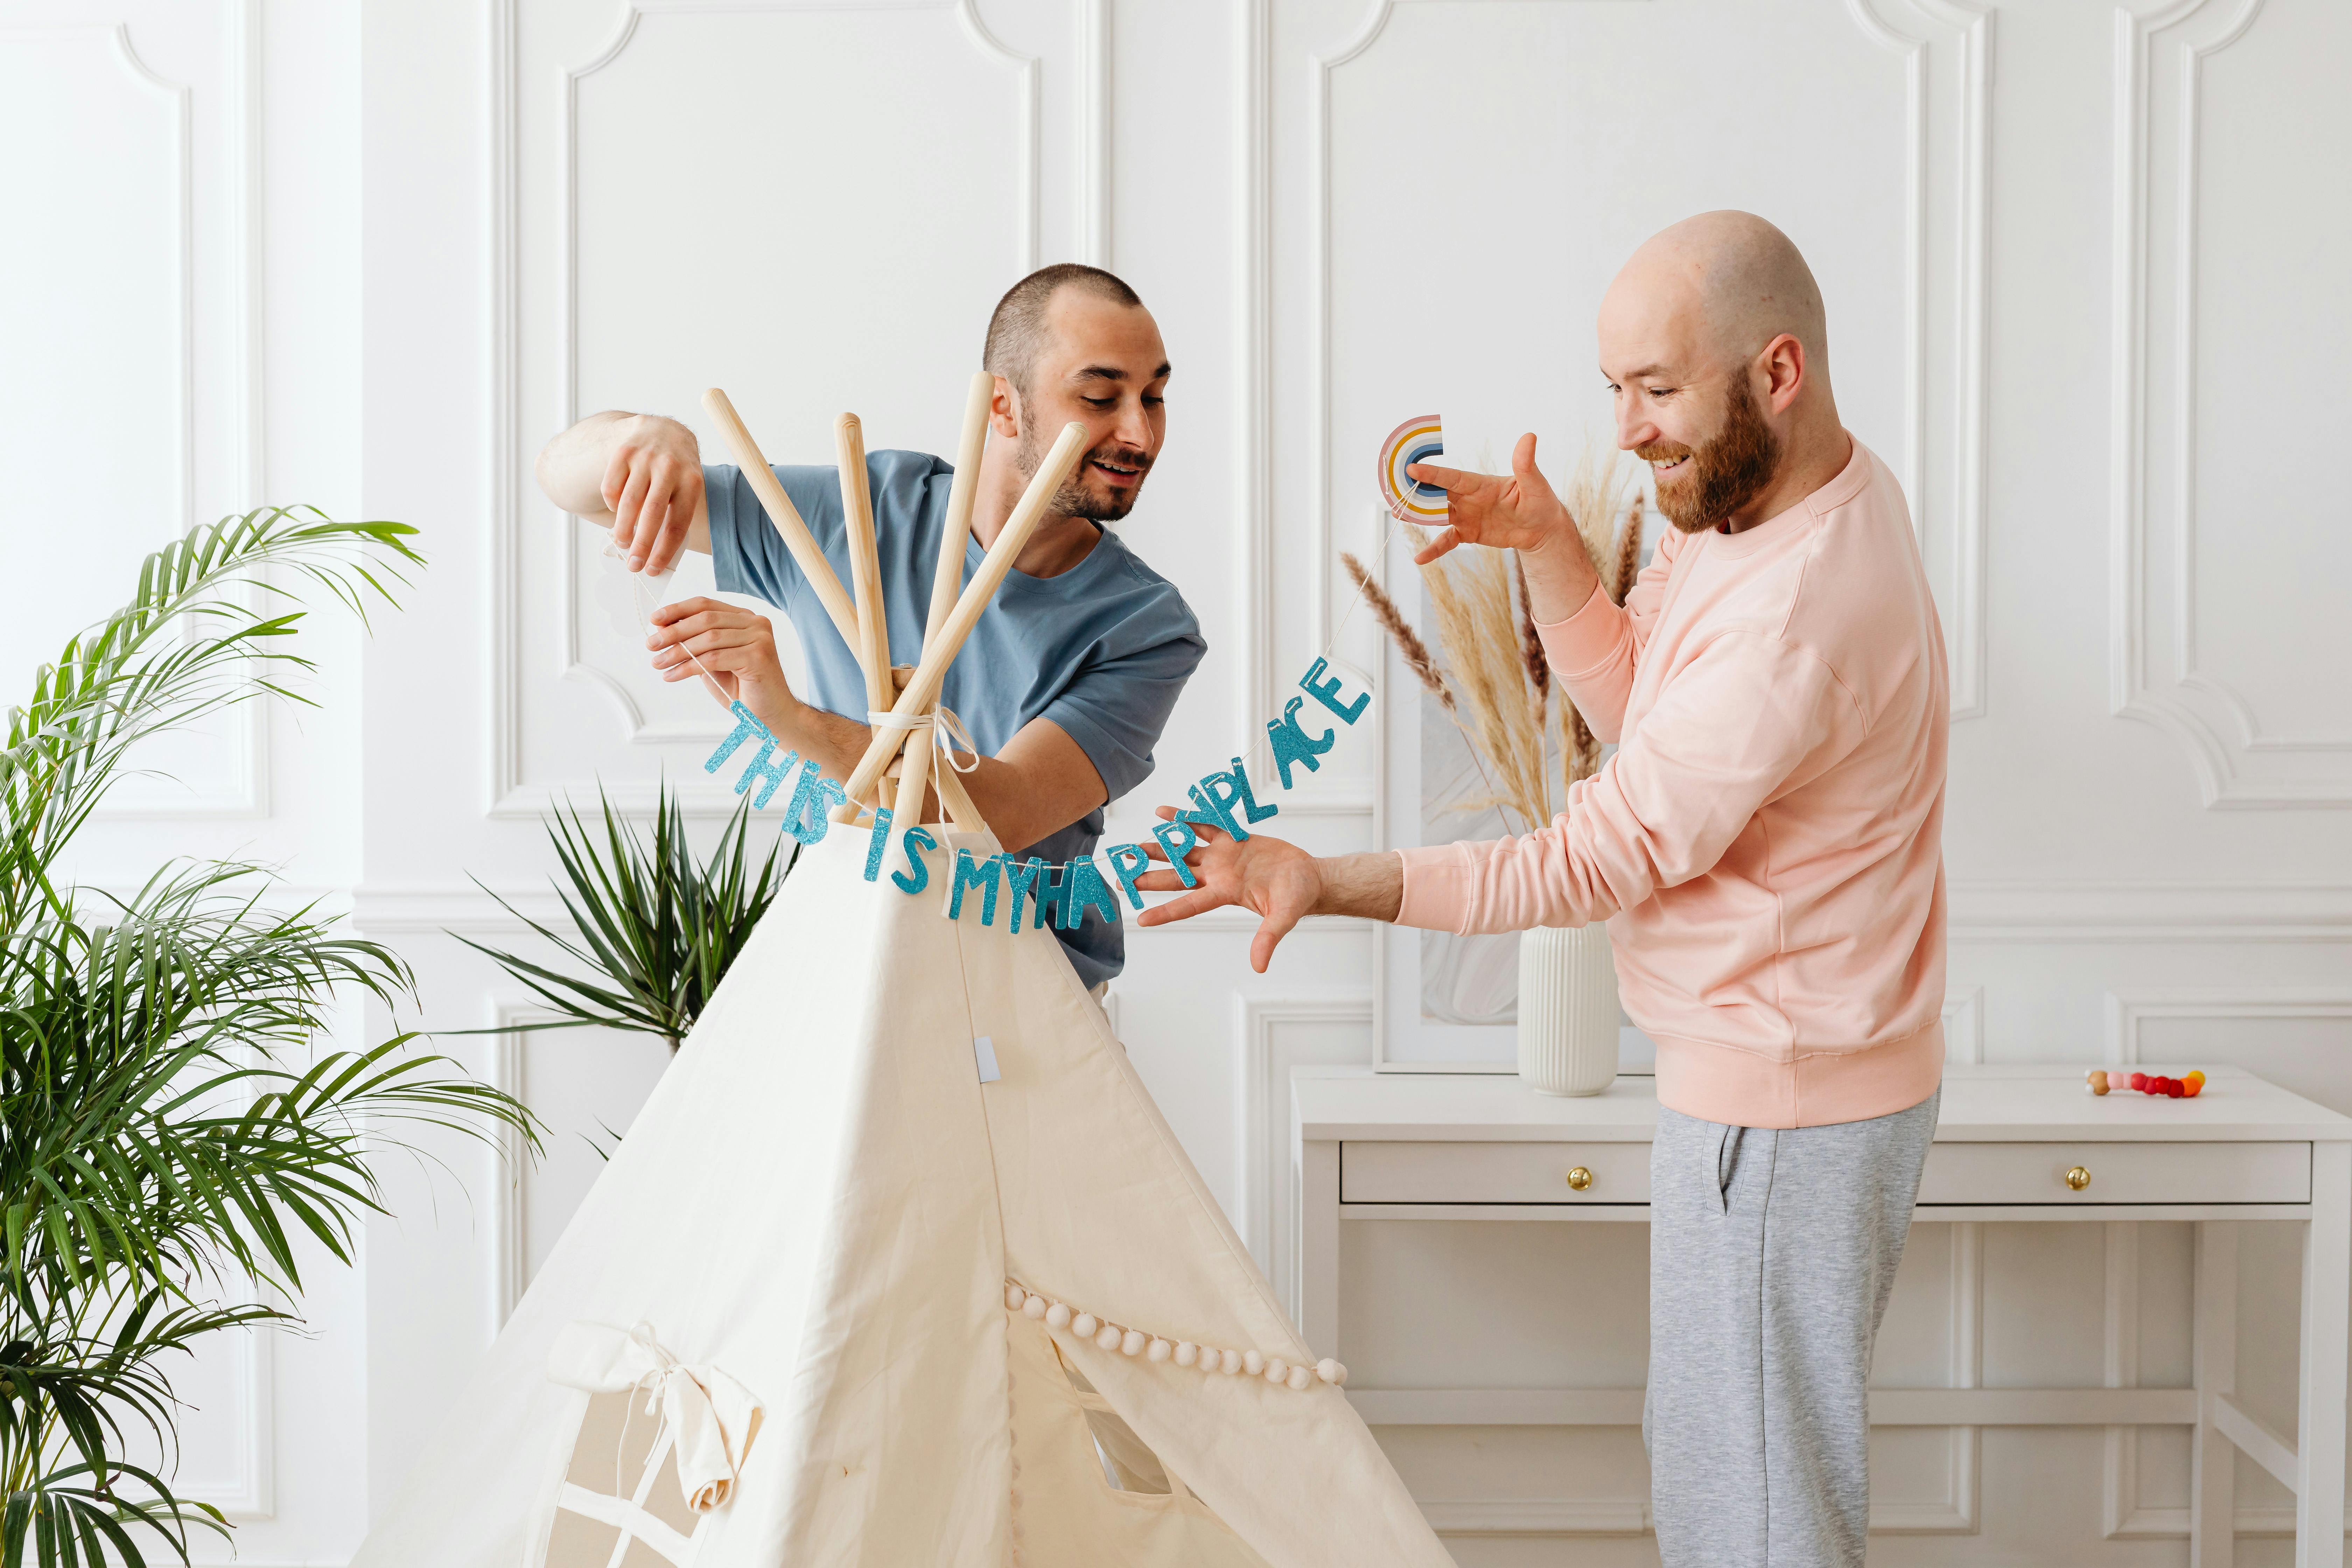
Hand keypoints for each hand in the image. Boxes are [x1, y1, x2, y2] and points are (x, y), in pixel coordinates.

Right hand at [603, 415, 703, 574]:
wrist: (664, 431)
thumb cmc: (677, 472)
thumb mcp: (686, 488)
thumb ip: (674, 515)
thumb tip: (656, 553)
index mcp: (692, 481)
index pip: (677, 524)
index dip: (664, 551)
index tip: (653, 570)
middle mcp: (670, 467)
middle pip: (652, 514)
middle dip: (641, 545)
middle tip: (633, 566)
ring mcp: (645, 458)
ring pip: (628, 502)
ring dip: (622, 529)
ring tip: (622, 544)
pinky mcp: (623, 452)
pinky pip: (611, 487)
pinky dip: (612, 505)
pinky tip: (617, 511)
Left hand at [647, 597, 790, 710]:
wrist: (771, 716)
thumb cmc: (743, 689)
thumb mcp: (713, 661)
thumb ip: (695, 643)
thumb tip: (663, 628)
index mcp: (745, 618)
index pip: (706, 605)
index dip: (678, 610)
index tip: (655, 620)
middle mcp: (755, 623)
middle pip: (705, 619)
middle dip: (673, 632)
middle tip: (651, 644)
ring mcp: (759, 638)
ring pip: (708, 638)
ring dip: (677, 651)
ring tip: (658, 663)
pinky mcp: (758, 656)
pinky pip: (714, 659)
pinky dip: (688, 667)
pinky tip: (673, 675)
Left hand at [1133, 808, 1327, 973]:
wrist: (1308, 876)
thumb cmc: (1297, 897)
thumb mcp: (1283, 917)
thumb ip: (1268, 938)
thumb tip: (1258, 966)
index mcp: (1225, 893)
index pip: (1189, 904)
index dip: (1165, 911)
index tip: (1140, 920)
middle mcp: (1217, 875)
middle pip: (1176, 876)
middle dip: (1148, 876)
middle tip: (1120, 876)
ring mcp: (1222, 856)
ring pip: (1183, 850)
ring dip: (1159, 847)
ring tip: (1133, 845)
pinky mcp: (1231, 838)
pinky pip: (1203, 825)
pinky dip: (1184, 819)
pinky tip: (1163, 814)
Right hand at [1405, 431, 1576, 564]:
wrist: (1541, 528)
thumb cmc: (1540, 502)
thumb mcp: (1534, 485)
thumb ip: (1526, 464)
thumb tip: (1529, 437)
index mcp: (1481, 484)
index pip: (1453, 478)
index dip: (1433, 474)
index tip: (1411, 468)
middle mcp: (1469, 498)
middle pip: (1438, 494)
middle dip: (1416, 491)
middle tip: (1394, 489)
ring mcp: (1466, 515)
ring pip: (1437, 514)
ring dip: (1418, 515)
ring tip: (1397, 514)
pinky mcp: (1468, 533)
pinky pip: (1447, 540)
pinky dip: (1434, 549)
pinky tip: (1420, 558)